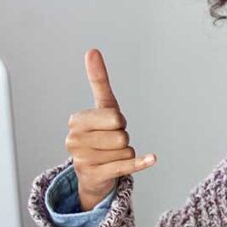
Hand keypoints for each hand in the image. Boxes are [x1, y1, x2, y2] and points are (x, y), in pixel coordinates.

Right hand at [65, 49, 155, 211]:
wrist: (92, 174)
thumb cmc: (99, 135)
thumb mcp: (101, 107)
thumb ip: (98, 80)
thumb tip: (92, 51)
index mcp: (76, 121)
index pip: (114, 116)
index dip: (118, 121)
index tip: (110, 125)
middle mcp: (74, 141)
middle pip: (121, 135)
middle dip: (123, 138)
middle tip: (110, 143)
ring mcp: (82, 160)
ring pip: (126, 151)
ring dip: (125, 154)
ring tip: (110, 156)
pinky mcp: (95, 176)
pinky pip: (126, 166)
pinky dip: (141, 163)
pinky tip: (152, 158)